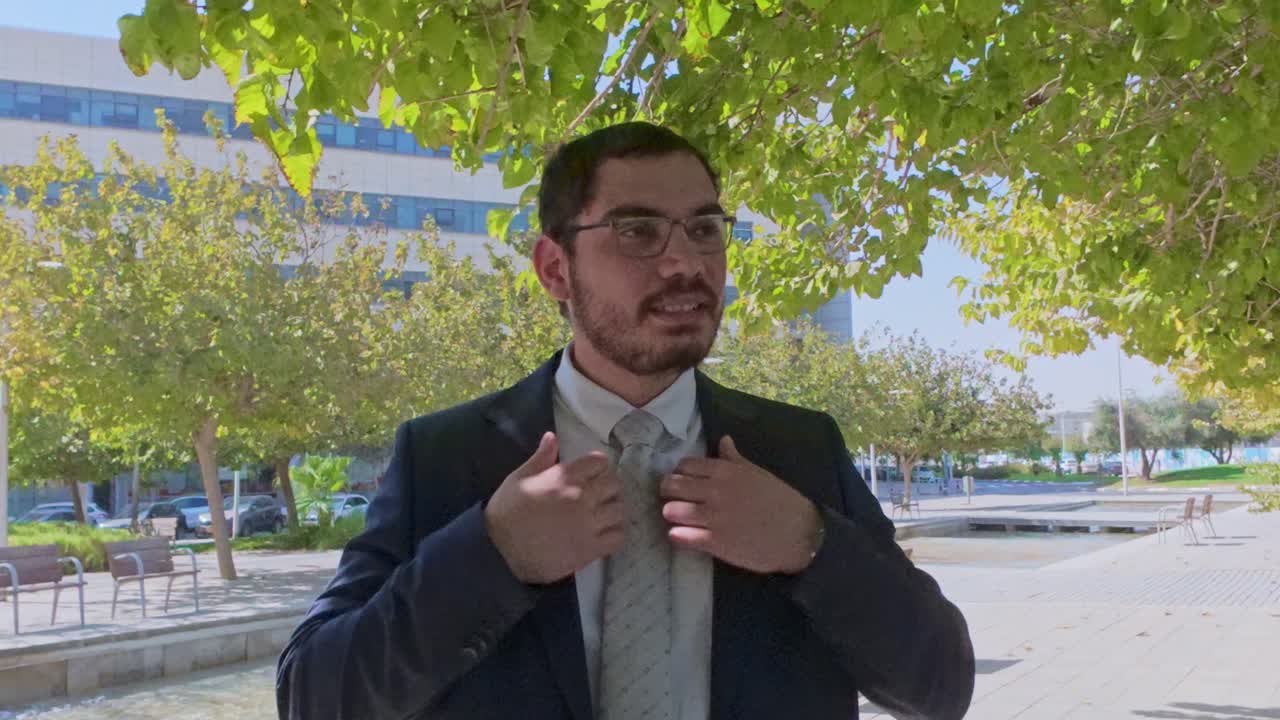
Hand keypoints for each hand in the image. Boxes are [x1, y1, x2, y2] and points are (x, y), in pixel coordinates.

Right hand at [485, 432, 624, 583]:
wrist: (499, 550)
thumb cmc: (506, 511)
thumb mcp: (519, 478)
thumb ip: (541, 457)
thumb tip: (552, 436)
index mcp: (565, 476)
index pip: (599, 462)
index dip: (597, 466)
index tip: (591, 474)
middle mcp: (582, 496)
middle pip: (614, 484)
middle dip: (608, 487)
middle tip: (598, 496)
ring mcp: (588, 523)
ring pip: (619, 510)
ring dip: (613, 510)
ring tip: (603, 515)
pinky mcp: (590, 548)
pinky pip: (618, 538)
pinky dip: (615, 535)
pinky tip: (604, 535)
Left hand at [661, 435, 820, 574]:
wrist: (799, 533)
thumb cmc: (778, 500)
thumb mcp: (757, 473)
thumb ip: (734, 458)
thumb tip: (724, 440)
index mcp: (725, 471)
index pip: (683, 465)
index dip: (679, 475)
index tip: (684, 484)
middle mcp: (715, 490)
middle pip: (670, 486)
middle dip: (668, 494)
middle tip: (677, 502)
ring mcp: (713, 517)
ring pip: (670, 511)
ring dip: (671, 516)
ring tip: (681, 521)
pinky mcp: (714, 542)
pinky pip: (679, 536)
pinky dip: (677, 536)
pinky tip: (685, 537)